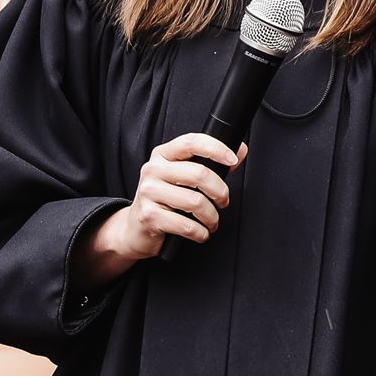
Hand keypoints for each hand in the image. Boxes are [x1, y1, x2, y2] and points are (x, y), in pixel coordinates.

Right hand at [78, 132, 243, 284]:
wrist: (135, 229)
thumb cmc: (165, 200)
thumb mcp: (183, 176)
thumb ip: (211, 163)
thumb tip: (240, 151)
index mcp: (163, 155)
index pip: (192, 142)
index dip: (216, 149)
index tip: (232, 160)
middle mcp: (153, 170)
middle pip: (200, 174)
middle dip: (220, 192)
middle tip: (223, 202)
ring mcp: (148, 193)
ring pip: (196, 202)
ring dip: (212, 217)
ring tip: (211, 221)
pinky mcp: (149, 216)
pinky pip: (187, 225)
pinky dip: (201, 233)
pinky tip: (201, 233)